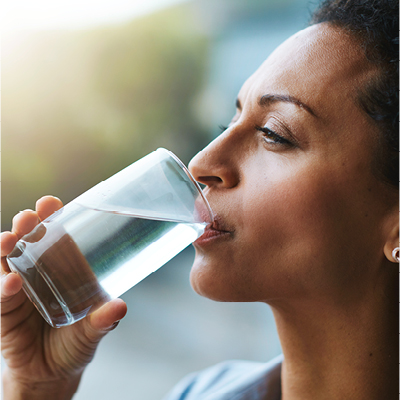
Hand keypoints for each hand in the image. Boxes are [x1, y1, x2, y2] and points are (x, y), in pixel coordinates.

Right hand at [1, 196, 127, 399]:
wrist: (54, 373)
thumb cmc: (76, 342)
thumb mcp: (94, 330)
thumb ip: (104, 320)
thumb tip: (120, 306)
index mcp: (64, 269)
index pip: (55, 236)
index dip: (51, 217)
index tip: (51, 202)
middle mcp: (39, 274)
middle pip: (28, 241)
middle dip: (26, 226)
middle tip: (29, 218)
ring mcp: (19, 290)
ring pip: (6, 262)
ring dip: (5, 248)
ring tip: (9, 240)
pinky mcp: (5, 312)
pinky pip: (0, 296)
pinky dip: (2, 287)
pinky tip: (11, 284)